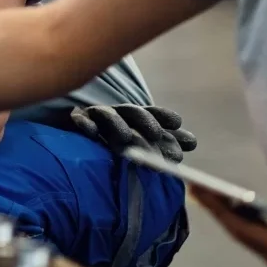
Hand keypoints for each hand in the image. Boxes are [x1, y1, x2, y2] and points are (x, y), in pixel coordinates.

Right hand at [70, 104, 197, 162]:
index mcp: (132, 120)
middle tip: (156, 135)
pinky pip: (79, 120)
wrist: (80, 153)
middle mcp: (115, 116)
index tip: (177, 122)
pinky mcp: (74, 121)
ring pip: (107, 115)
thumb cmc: (113, 147)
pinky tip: (92, 132)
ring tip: (127, 137)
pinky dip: (85, 123)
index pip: (149, 114)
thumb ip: (165, 144)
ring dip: (117, 123)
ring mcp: (94, 117)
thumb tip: (192, 141)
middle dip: (143, 121)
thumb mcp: (142, 147)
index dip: (161, 116)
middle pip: (130, 113)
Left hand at [195, 162, 266, 266]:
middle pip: (240, 234)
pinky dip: (247, 222)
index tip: (198, 191)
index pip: (242, 229)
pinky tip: (240, 206)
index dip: (217, 209)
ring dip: (231, 216)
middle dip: (218, 209)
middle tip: (197, 186)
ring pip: (250, 238)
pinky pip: (261, 239)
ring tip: (211, 192)